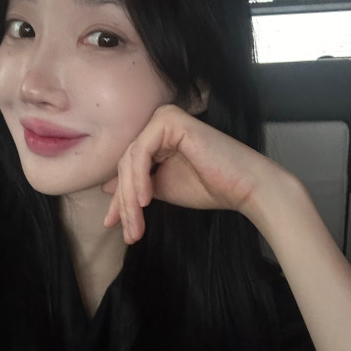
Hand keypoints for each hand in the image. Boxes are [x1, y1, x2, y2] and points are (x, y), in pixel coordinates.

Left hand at [102, 104, 282, 243]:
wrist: (245, 187)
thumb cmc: (209, 187)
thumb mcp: (162, 188)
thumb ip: (137, 185)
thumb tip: (106, 187)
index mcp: (156, 135)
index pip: (128, 166)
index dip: (119, 198)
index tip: (112, 225)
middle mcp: (158, 122)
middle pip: (126, 164)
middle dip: (124, 202)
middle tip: (129, 233)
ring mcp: (163, 118)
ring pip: (131, 161)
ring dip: (130, 197)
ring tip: (136, 225)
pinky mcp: (170, 121)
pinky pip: (142, 152)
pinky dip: (140, 179)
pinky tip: (146, 200)